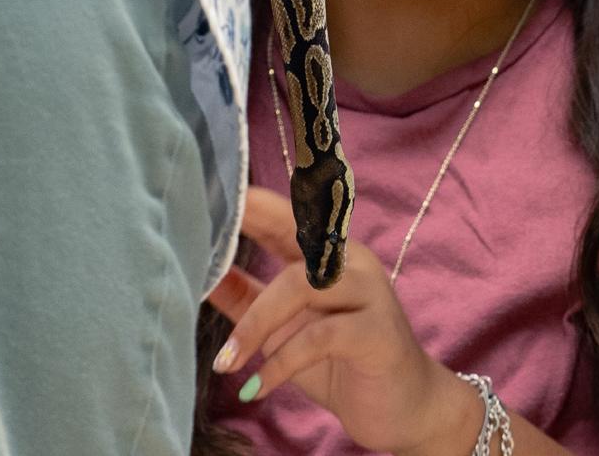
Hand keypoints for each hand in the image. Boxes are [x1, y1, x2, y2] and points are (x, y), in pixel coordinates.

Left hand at [207, 188, 477, 455]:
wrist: (402, 407)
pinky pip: (320, 337)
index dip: (252, 202)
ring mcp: (369, 294)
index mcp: (330, 256)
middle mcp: (352, 263)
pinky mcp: (377, 332)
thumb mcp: (283, 331)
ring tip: (226, 362)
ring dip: (256, 325)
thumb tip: (201, 274)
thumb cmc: (340, 363)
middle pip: (293, 240)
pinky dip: (281, 362)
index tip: (210, 191)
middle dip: (248, 238)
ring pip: (301, 286)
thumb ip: (247, 300)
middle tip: (196, 260)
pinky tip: (257, 387)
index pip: (287, 216)